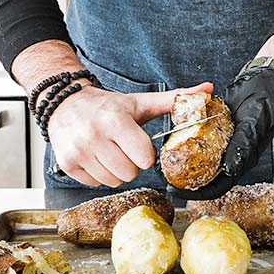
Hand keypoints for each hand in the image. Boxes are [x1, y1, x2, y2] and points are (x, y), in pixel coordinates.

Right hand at [49, 82, 212, 186]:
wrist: (65, 104)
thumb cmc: (108, 107)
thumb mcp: (141, 102)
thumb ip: (175, 99)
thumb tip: (208, 90)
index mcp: (115, 120)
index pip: (145, 158)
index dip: (146, 153)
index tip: (139, 143)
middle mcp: (94, 136)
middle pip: (130, 173)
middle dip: (131, 163)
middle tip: (123, 147)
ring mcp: (78, 151)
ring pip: (113, 181)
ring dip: (115, 170)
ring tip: (109, 151)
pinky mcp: (67, 163)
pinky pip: (95, 183)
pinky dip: (98, 174)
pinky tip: (95, 156)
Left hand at [166, 62, 273, 199]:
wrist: (266, 82)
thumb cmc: (267, 101)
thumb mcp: (255, 121)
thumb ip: (244, 144)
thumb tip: (230, 170)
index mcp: (243, 160)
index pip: (219, 186)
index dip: (198, 192)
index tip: (176, 191)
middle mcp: (232, 155)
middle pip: (206, 178)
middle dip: (184, 182)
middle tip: (164, 179)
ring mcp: (224, 143)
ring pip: (201, 161)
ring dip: (182, 165)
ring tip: (163, 164)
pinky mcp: (217, 131)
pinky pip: (200, 143)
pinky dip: (186, 143)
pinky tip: (171, 141)